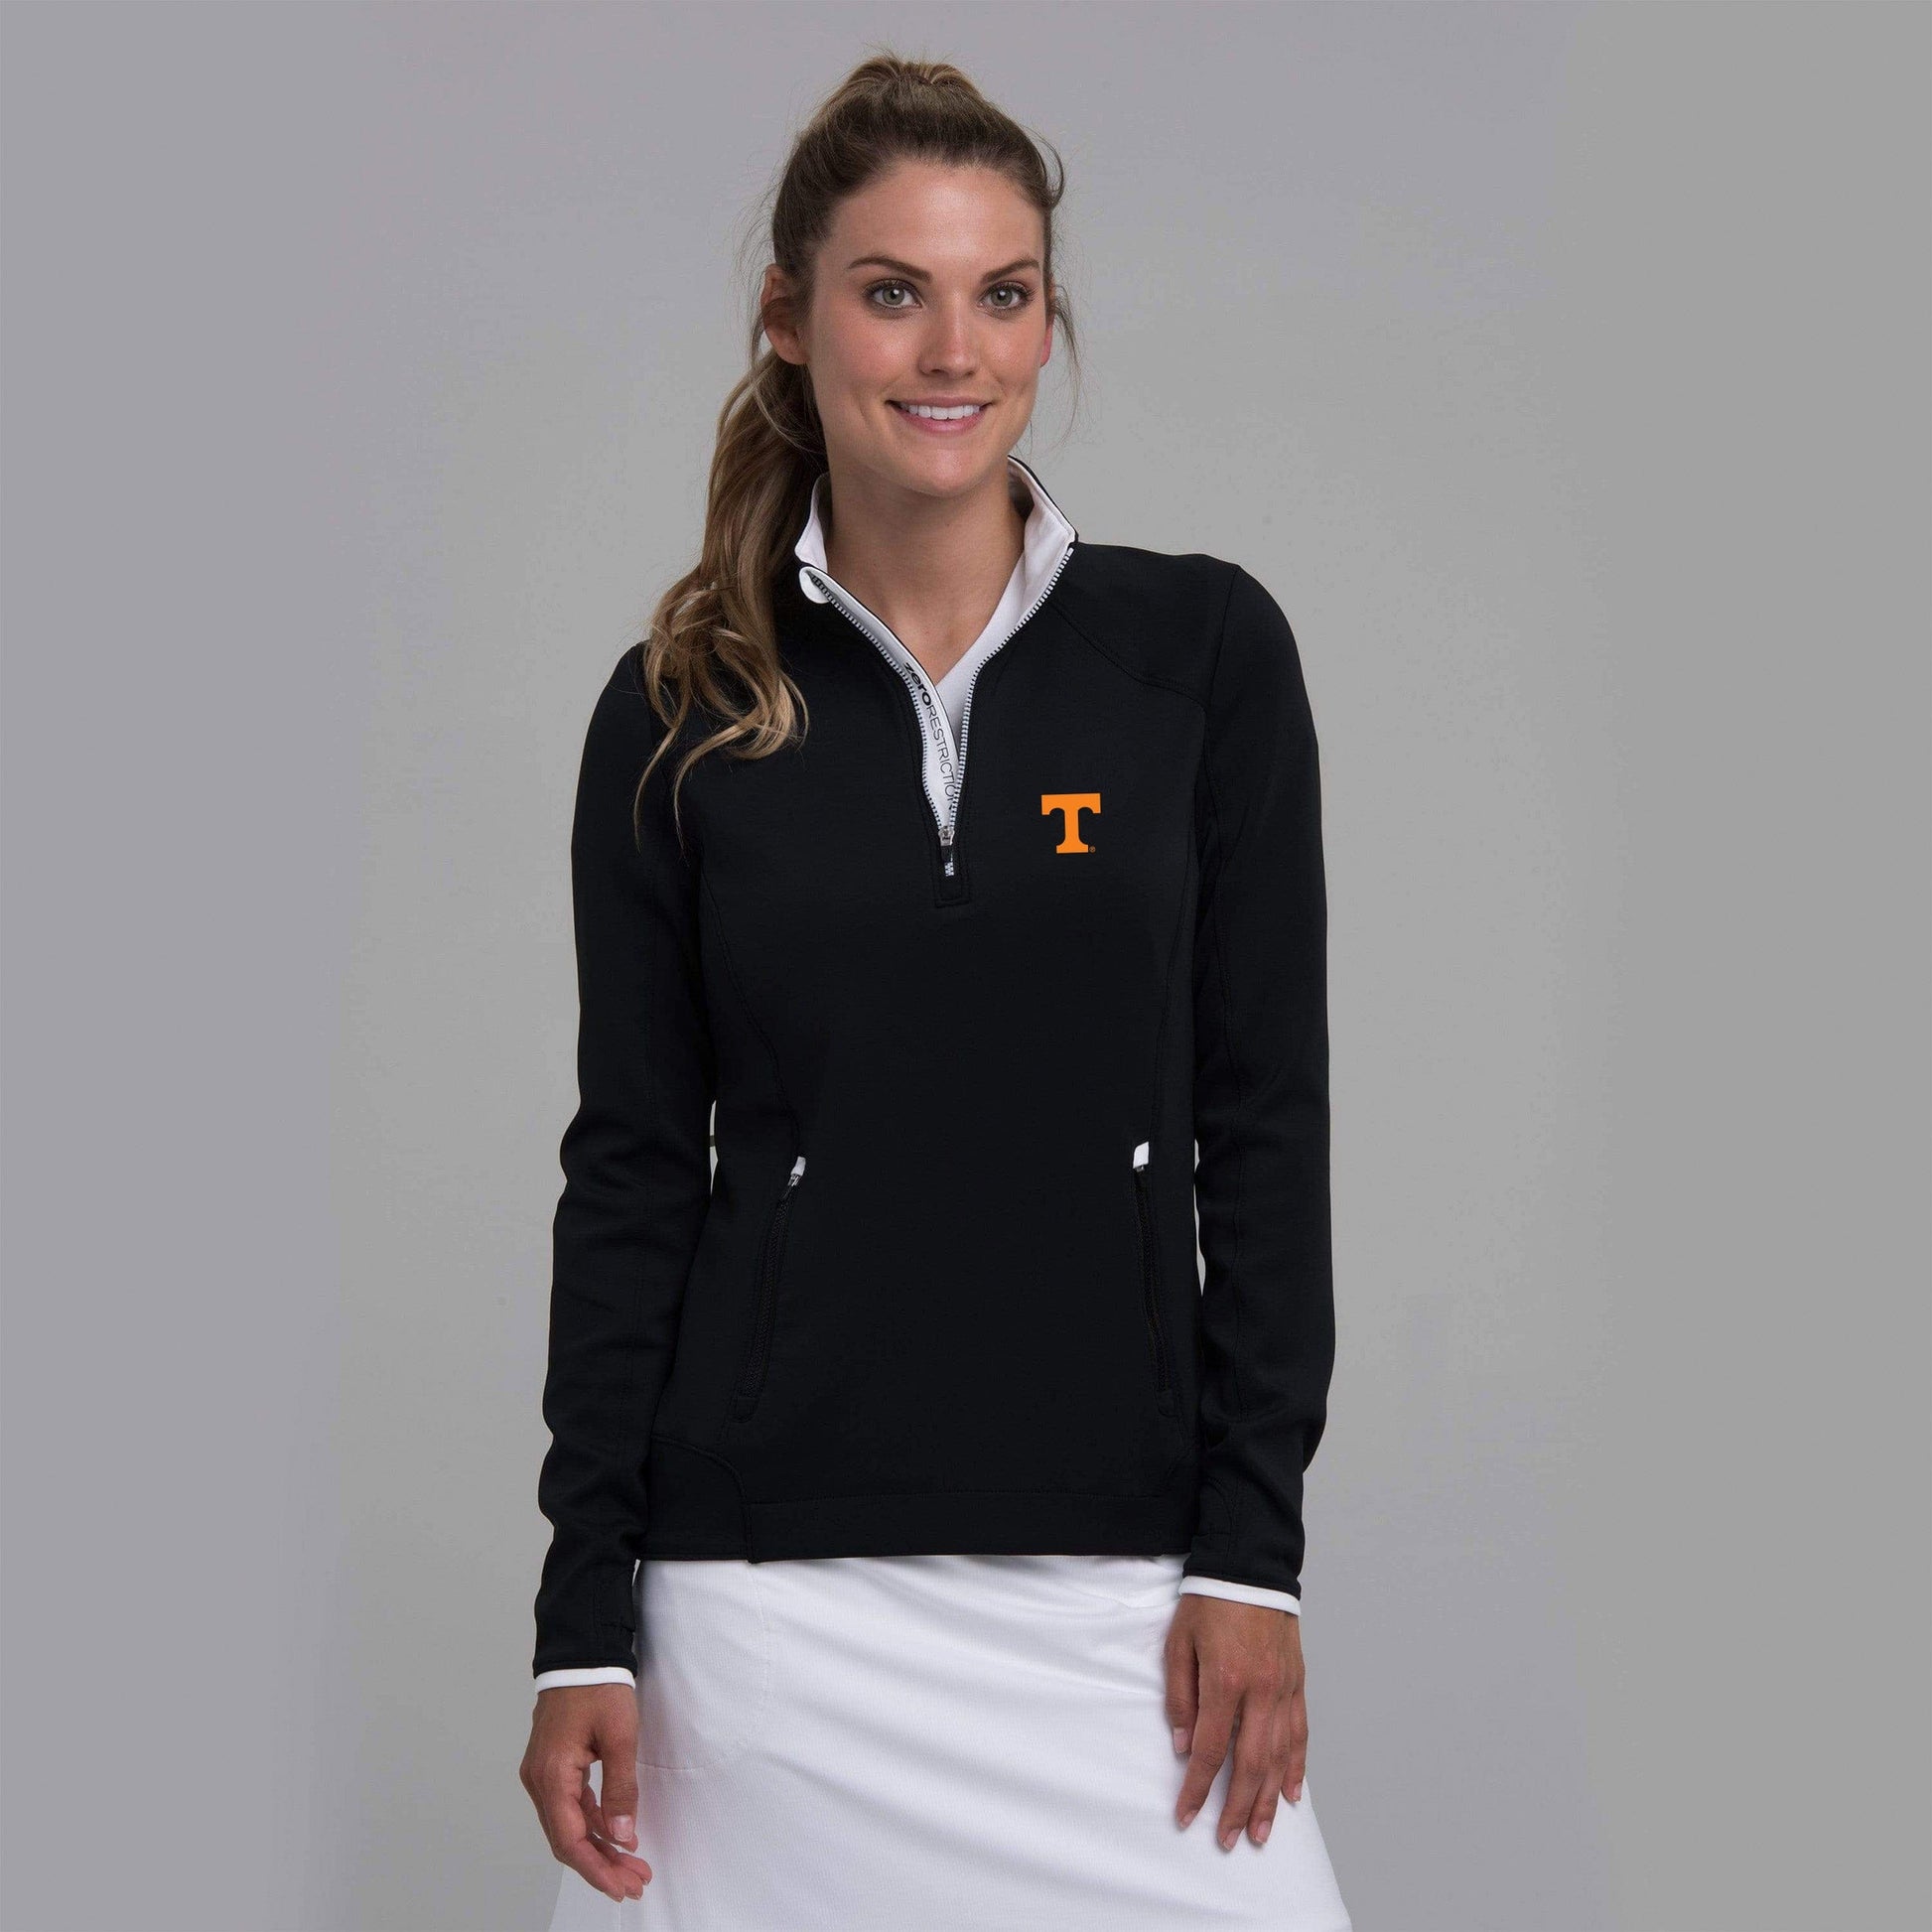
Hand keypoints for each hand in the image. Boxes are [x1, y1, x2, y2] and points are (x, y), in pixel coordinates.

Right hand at [521, 1682, 652, 1902]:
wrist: (582, 1651)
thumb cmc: (599, 1687)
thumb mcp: (620, 1736)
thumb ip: (620, 1789)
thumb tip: (623, 1837)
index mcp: (552, 1776)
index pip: (570, 1840)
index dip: (596, 1869)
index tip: (622, 1886)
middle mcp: (539, 1781)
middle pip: (567, 1839)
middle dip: (601, 1865)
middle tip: (635, 1882)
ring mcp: (542, 1774)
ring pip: (568, 1825)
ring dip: (599, 1847)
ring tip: (632, 1864)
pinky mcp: (552, 1767)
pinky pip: (570, 1806)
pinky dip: (593, 1823)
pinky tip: (616, 1834)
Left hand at [1164, 1593, 1306, 1849]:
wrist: (1249, 1566)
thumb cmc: (1209, 1603)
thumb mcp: (1179, 1643)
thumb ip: (1180, 1697)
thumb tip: (1183, 1746)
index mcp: (1224, 1681)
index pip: (1208, 1751)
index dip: (1197, 1789)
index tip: (1186, 1816)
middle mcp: (1259, 1691)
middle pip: (1250, 1765)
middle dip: (1238, 1808)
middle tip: (1229, 1840)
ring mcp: (1283, 1689)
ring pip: (1279, 1757)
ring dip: (1270, 1800)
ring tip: (1262, 1833)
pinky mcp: (1298, 1683)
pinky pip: (1300, 1734)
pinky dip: (1297, 1767)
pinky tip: (1293, 1793)